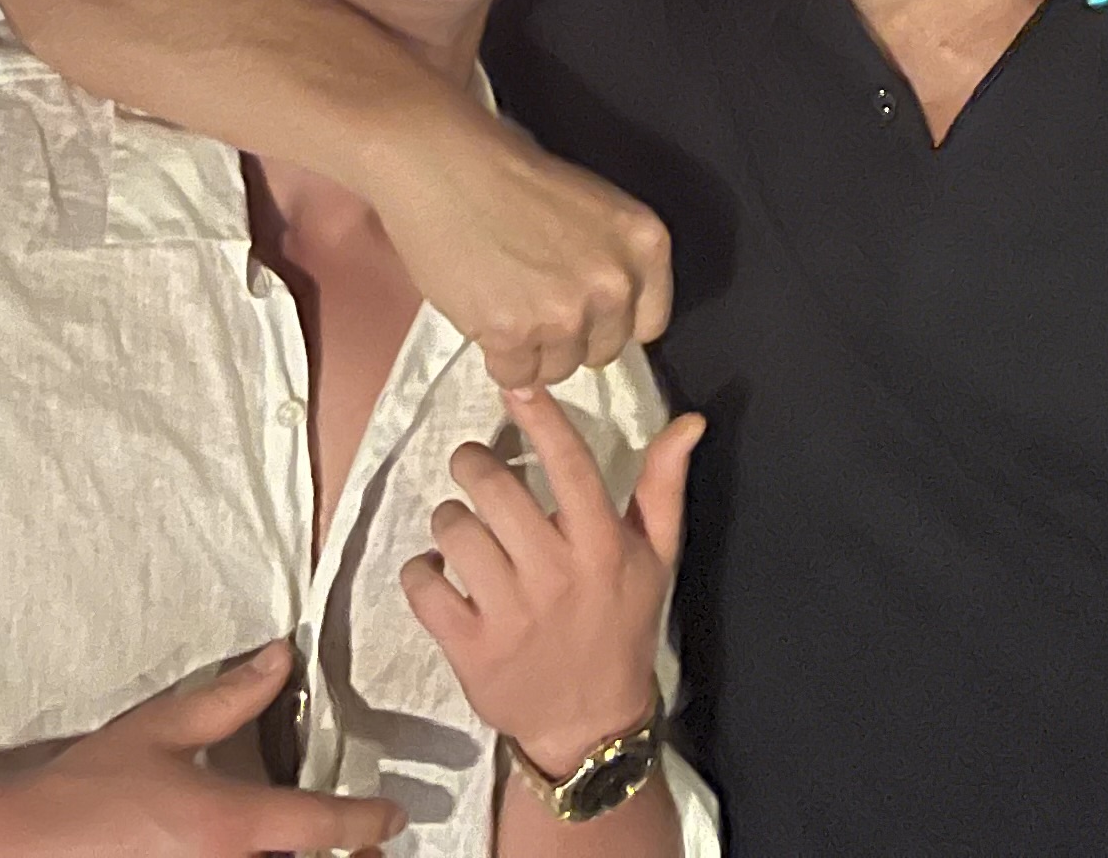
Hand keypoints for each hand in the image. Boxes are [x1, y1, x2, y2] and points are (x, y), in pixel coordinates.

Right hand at [0, 645, 400, 853]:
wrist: (26, 842)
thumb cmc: (92, 786)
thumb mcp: (164, 729)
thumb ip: (230, 697)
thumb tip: (280, 658)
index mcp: (234, 826)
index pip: (325, 826)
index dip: (367, 820)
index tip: (392, 815)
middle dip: (348, 857)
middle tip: (364, 845)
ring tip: (315, 849)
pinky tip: (261, 854)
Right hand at [368, 121, 672, 387]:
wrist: (444, 163)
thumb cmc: (510, 173)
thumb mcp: (591, 208)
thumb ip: (607, 260)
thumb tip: (598, 321)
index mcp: (644, 243)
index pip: (648, 322)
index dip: (610, 319)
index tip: (583, 308)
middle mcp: (615, 283)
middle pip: (603, 350)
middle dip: (570, 336)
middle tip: (532, 300)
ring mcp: (566, 313)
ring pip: (559, 368)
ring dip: (532, 349)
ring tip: (503, 303)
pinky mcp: (514, 334)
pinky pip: (515, 376)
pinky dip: (498, 356)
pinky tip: (483, 316)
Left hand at [402, 387, 699, 771]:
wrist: (591, 725)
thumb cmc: (621, 627)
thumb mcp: (654, 558)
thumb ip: (663, 486)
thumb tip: (688, 421)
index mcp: (602, 545)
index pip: (569, 464)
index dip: (540, 417)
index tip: (515, 382)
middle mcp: (556, 574)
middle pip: (495, 489)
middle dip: (473, 465)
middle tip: (473, 469)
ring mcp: (511, 613)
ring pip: (455, 531)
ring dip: (448, 520)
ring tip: (461, 528)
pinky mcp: (471, 649)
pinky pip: (424, 586)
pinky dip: (420, 571)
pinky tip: (436, 572)